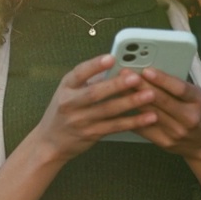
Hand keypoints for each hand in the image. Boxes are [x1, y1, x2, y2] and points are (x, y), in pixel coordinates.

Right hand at [32, 54, 157, 161]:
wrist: (50, 142)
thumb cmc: (63, 110)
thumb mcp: (69, 90)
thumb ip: (89, 79)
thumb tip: (115, 64)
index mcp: (66, 87)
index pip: (80, 73)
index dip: (95, 65)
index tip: (111, 58)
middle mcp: (70, 103)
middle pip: (95, 93)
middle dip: (117, 85)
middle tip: (136, 78)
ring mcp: (81, 121)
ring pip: (108, 110)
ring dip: (131, 102)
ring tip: (150, 95)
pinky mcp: (91, 134)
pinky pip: (115, 127)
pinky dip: (134, 122)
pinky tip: (149, 117)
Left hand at [127, 67, 200, 159]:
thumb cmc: (199, 114)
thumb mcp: (196, 96)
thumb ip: (177, 85)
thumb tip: (150, 71)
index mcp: (198, 101)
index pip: (180, 88)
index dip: (162, 79)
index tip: (146, 70)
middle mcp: (188, 117)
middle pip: (161, 100)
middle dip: (141, 85)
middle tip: (125, 74)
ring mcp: (176, 132)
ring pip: (149, 113)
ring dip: (132, 99)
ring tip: (119, 87)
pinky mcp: (165, 142)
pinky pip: (144, 128)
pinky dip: (131, 117)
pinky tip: (121, 107)